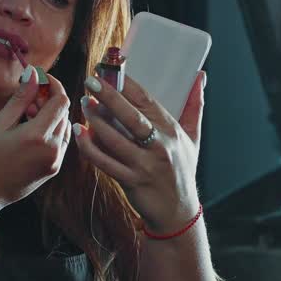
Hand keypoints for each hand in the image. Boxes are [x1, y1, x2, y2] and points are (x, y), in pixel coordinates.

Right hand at [0, 68, 71, 211]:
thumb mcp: (0, 123)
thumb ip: (20, 98)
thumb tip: (33, 74)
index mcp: (38, 136)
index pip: (61, 101)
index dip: (54, 85)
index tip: (42, 79)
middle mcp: (53, 149)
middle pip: (64, 113)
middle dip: (50, 101)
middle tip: (28, 100)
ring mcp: (56, 161)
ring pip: (64, 128)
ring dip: (51, 117)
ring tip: (26, 118)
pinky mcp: (54, 169)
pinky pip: (61, 143)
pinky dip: (52, 132)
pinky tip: (32, 132)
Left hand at [74, 71, 205, 232]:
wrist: (177, 212)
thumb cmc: (182, 171)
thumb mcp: (193, 138)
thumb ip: (194, 106)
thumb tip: (201, 76)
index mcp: (171, 131)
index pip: (148, 101)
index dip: (128, 83)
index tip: (110, 69)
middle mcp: (160, 146)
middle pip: (131, 116)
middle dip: (109, 96)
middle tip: (90, 81)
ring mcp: (145, 165)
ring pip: (115, 140)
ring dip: (96, 121)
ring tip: (83, 105)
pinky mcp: (132, 181)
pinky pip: (106, 163)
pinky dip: (90, 148)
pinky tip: (79, 134)